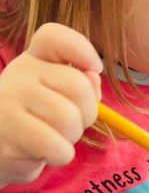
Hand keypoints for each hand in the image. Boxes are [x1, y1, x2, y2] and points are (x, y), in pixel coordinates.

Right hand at [0, 23, 101, 184]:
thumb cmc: (35, 123)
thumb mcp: (57, 98)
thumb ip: (79, 84)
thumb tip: (93, 77)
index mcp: (34, 60)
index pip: (53, 37)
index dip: (82, 49)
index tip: (94, 68)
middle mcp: (20, 73)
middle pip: (79, 86)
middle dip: (87, 113)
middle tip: (70, 124)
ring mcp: (10, 99)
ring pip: (69, 118)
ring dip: (71, 137)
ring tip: (55, 138)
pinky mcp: (10, 131)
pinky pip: (55, 145)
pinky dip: (60, 155)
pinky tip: (45, 153)